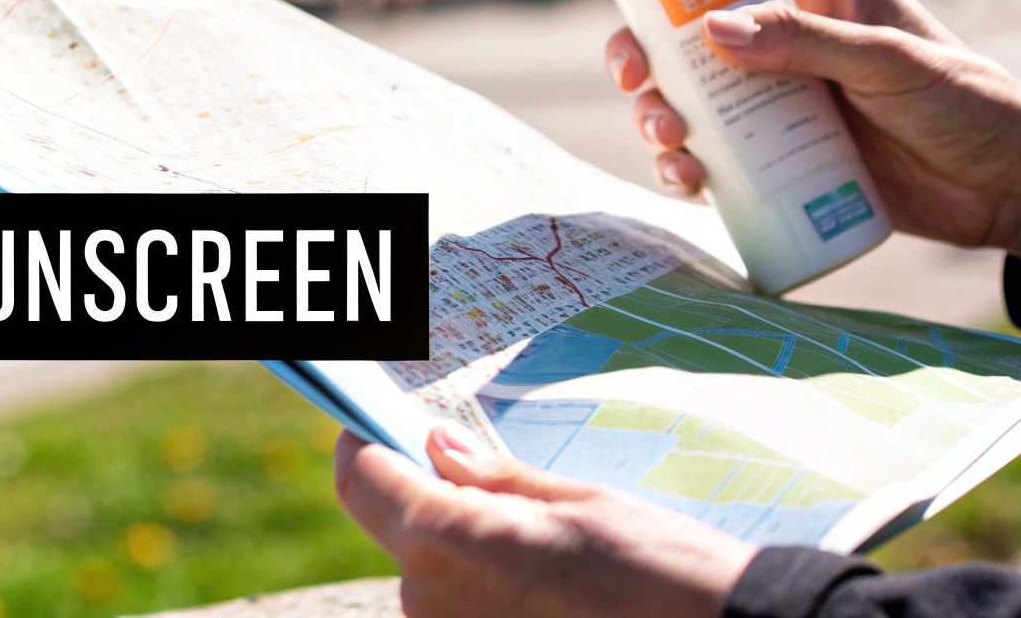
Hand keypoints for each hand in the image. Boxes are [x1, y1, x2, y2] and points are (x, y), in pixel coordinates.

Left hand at [334, 427, 754, 617]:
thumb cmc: (659, 570)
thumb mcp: (577, 503)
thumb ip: (492, 481)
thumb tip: (436, 450)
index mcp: (444, 540)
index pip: (361, 480)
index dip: (363, 443)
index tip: (375, 423)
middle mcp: (428, 602)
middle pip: (402, 534)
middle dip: (438, 505)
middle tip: (502, 490)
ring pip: (436, 583)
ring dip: (472, 560)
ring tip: (551, 556)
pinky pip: (466, 617)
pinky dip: (493, 599)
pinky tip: (552, 595)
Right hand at [565, 0, 1020, 268]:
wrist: (1010, 188)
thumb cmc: (968, 102)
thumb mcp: (892, 61)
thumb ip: (806, 43)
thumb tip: (712, 33)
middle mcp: (785, 39)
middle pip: (681, 33)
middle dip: (639, 52)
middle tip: (630, 74)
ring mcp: (778, 101)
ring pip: (687, 97)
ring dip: (657, 114)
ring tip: (667, 137)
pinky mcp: (779, 158)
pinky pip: (711, 157)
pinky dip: (684, 166)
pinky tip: (686, 179)